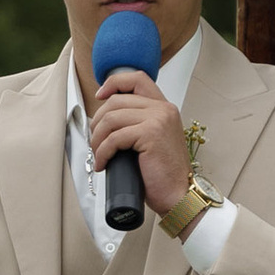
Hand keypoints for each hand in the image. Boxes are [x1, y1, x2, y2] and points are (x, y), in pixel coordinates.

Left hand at [84, 76, 192, 216]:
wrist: (179, 195)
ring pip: (111, 118)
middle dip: (97, 121)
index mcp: (164, 108)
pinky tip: (103, 164)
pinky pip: (114, 138)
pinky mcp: (151, 134)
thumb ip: (137, 124)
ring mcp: (158, 119)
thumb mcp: (151, 141)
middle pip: (116, 100)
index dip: (114, 83)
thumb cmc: (162, 174)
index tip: (99, 96)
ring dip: (97, 139)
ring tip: (99, 154)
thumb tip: (105, 120)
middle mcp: (163, 109)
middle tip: (96, 141)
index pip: (137, 79)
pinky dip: (102, 152)